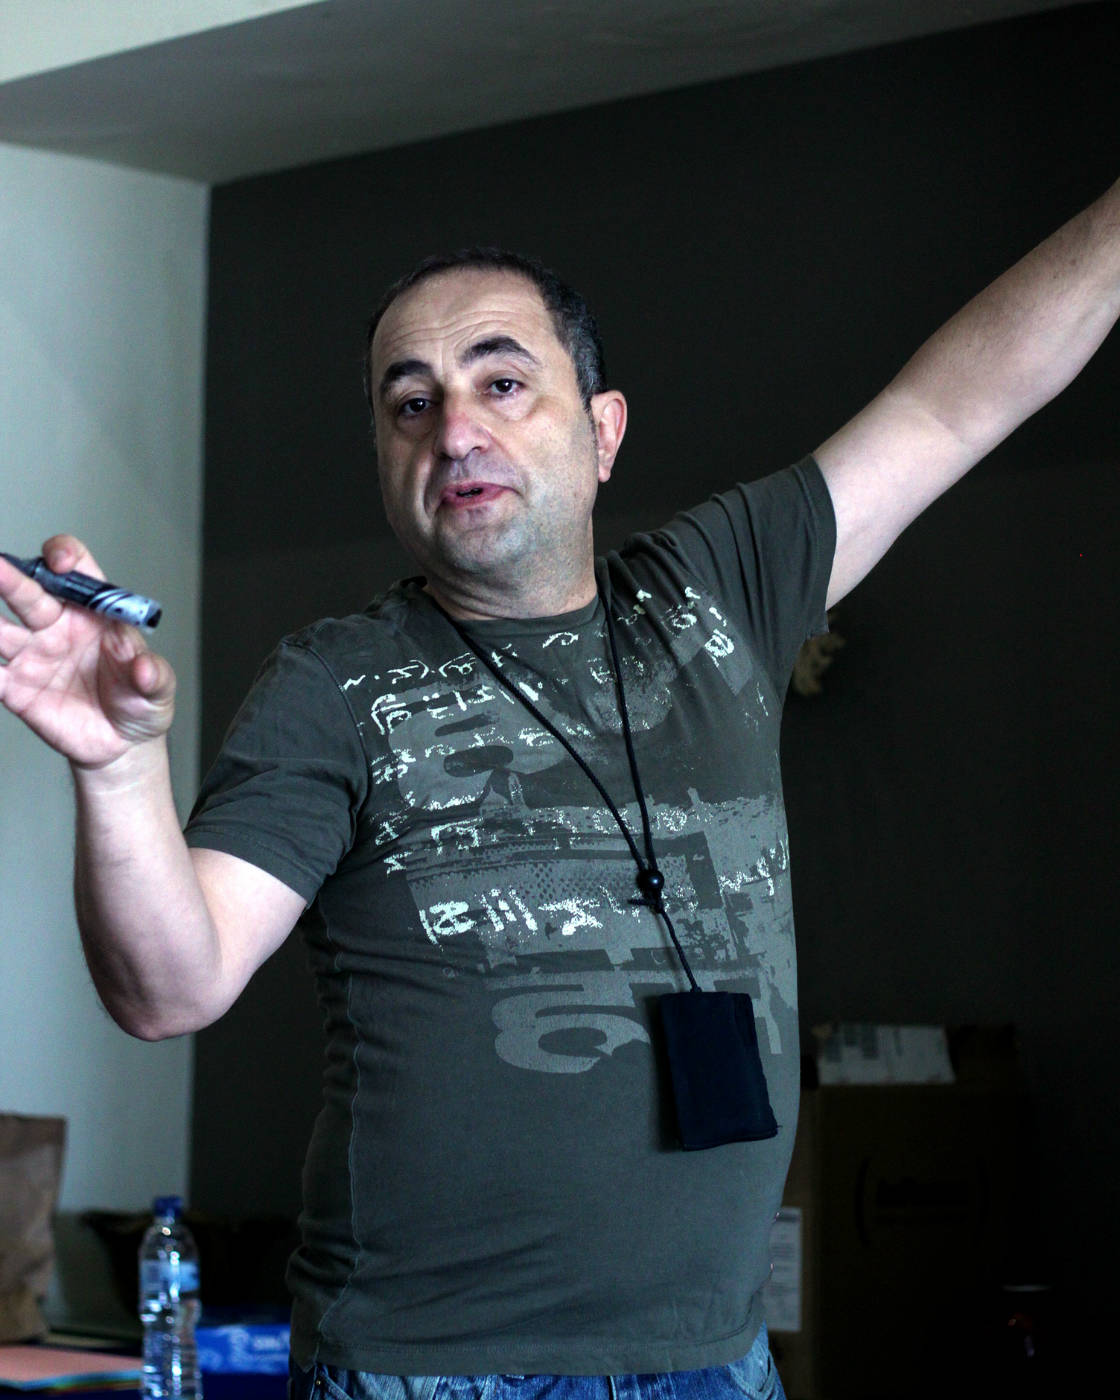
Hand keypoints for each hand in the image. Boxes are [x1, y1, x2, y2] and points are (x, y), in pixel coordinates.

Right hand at [0, 536, 174, 769]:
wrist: (121, 746)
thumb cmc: (140, 704)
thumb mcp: (159, 689)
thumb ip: (154, 675)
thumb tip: (144, 666)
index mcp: (93, 615)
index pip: (76, 573)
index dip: (65, 558)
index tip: (61, 562)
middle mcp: (57, 627)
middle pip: (29, 594)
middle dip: (11, 578)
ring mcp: (33, 656)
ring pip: (0, 629)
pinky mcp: (16, 689)